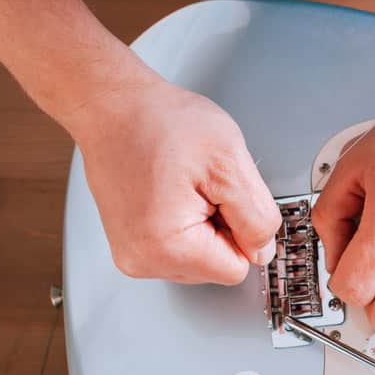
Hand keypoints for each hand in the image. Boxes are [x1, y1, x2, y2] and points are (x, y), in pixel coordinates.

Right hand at [73, 78, 280, 283]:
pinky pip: (180, 247)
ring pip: (201, 258)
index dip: (241, 231)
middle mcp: (142, 260)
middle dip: (221, 227)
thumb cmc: (159, 122)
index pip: (237, 269)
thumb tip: (262, 251)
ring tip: (183, 186)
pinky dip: (186, 222)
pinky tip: (172, 192)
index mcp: (166, 248)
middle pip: (217, 265)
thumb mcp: (231, 163)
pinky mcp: (131, 244)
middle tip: (200, 186)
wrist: (112, 105)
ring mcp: (133, 254)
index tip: (221, 197)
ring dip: (205, 224)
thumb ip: (258, 218)